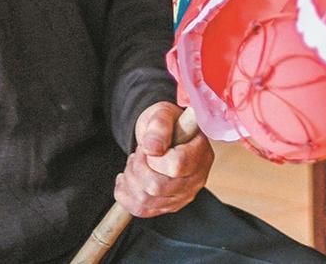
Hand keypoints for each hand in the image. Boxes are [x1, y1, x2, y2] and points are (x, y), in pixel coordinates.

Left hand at [113, 102, 211, 218]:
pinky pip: (141, 210)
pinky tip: (125, 179)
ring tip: (134, 163)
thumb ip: (160, 126)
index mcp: (200, 155)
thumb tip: (152, 147)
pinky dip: (125, 195)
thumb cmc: (168, 124)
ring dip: (131, 179)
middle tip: (138, 154)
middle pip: (158, 187)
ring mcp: (182, 196)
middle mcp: (195, 180)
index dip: (155, 158)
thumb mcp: (163, 114)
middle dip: (138, 168)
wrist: (164, 136)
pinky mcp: (168, 206)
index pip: (176, 165)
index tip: (149, 146)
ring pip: (146, 200)